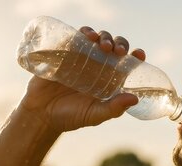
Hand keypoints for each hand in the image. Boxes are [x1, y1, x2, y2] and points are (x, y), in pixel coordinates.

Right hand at [18, 27, 146, 132]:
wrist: (41, 114)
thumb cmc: (71, 117)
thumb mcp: (94, 115)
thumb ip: (114, 109)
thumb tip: (135, 99)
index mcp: (109, 80)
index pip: (126, 63)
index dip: (135, 56)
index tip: (139, 54)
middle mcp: (97, 66)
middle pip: (114, 47)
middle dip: (119, 43)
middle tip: (118, 51)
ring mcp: (81, 58)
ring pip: (97, 39)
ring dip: (103, 36)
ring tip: (102, 44)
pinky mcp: (64, 53)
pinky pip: (75, 37)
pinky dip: (83, 33)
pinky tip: (88, 36)